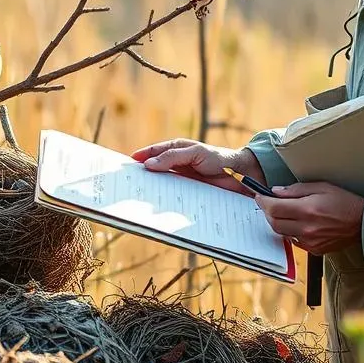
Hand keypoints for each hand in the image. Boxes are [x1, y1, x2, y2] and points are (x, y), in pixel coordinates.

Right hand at [131, 138, 265, 194]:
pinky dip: (165, 205)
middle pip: (152, 174)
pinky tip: (158, 211)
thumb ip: (172, 157)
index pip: (150, 154)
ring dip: (151, 195)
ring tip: (138, 202)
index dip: (136, 159)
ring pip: (160, 189)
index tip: (122, 168)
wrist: (240, 175)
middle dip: (140, 180)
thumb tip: (147, 164)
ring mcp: (180, 183)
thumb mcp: (194, 153)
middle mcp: (173, 167)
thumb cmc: (218, 158)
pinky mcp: (187, 197)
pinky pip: (173, 201)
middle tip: (126, 188)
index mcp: (173, 151)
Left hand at [254, 181, 363, 254]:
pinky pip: (294, 241)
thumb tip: (275, 191)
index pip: (274, 208)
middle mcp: (307, 228)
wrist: (363, 223)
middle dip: (267, 212)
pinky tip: (297, 223)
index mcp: (308, 210)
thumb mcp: (321, 187)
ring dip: (277, 222)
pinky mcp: (314, 250)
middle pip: (274, 223)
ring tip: (283, 212)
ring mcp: (310, 241)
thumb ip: (296, 190)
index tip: (259, 196)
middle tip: (268, 204)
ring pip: (282, 233)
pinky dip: (290, 231)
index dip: (263, 201)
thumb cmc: (344, 201)